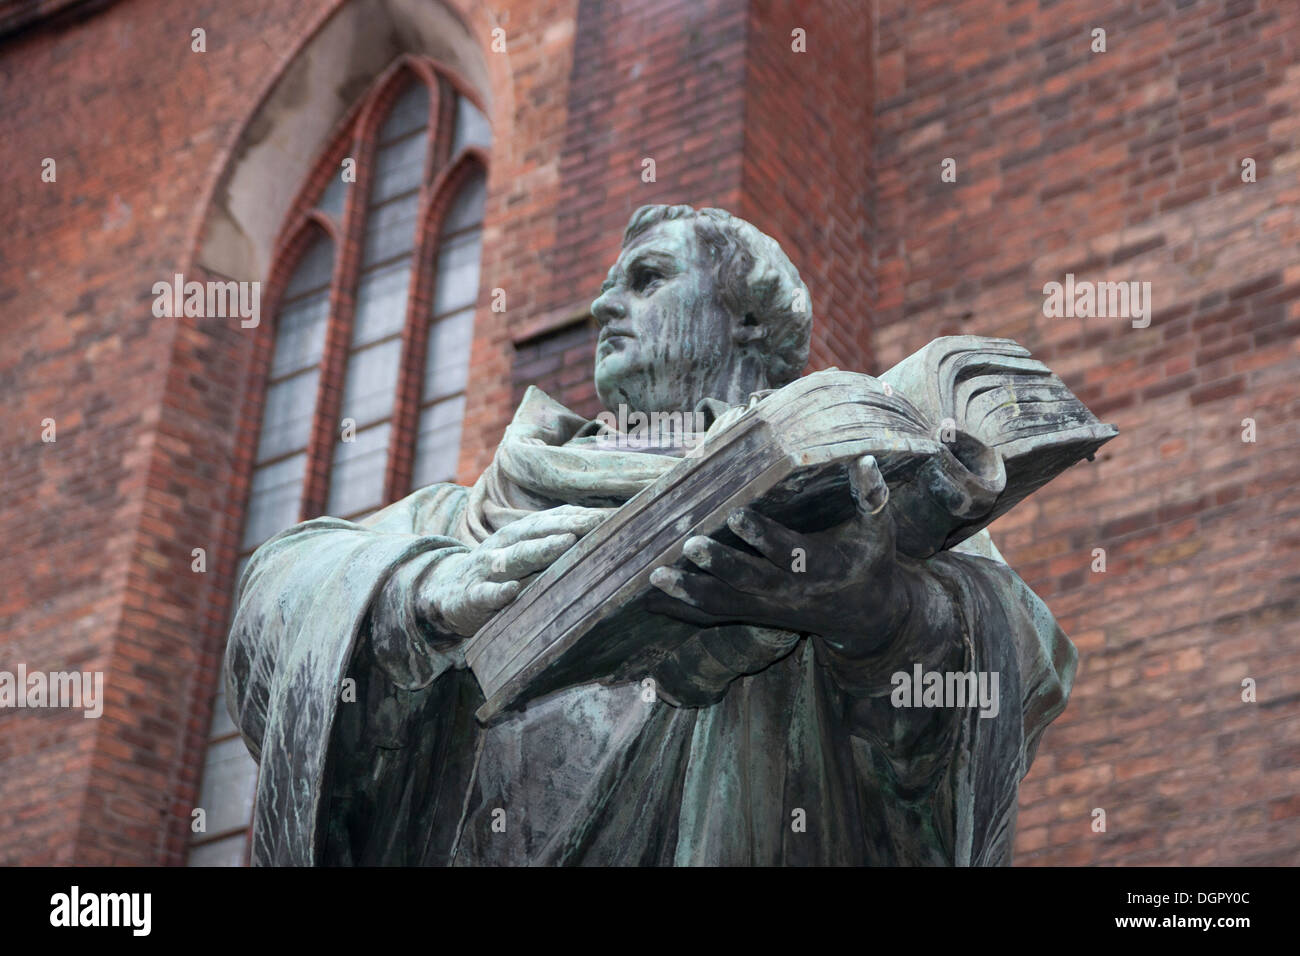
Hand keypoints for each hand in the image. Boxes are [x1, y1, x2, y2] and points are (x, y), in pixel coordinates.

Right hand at [418, 505, 607, 637]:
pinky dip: (498, 593)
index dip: (582, 515)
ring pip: (515, 557)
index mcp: (519, 533)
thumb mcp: (523, 550)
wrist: (445, 592)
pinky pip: (485, 594)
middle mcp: (504, 545)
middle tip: (598, 521)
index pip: (553, 520)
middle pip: (538, 531)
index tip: (615, 514)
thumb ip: (555, 540)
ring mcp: (486, 569)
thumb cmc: (497, 570)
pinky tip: (512, 591)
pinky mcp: (471, 596)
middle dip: (569, 525)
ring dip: (541, 549)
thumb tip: (602, 529)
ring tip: (567, 542)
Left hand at [646, 455, 908, 648]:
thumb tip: (866, 460)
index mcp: (821, 567)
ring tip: (655, 576)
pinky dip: (682, 608)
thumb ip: (873, 497)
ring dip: (688, 592)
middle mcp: (789, 591)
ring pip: (723, 605)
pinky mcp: (752, 614)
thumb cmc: (871, 562)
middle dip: (718, 565)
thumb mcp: (880, 531)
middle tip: (688, 544)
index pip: (788, 553)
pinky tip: (648, 599)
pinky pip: (713, 615)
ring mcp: (767, 607)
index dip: (763, 536)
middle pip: (748, 582)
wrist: (866, 617)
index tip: (736, 514)